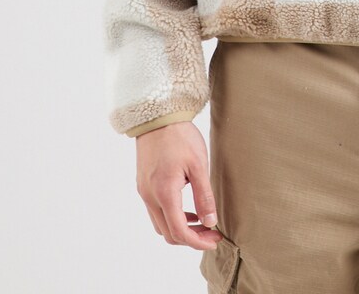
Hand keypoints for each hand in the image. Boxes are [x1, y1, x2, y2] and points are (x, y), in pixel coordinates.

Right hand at [135, 121, 221, 249]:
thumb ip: (204, 196)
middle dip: (191, 238)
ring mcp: (144, 191)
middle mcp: (150, 197)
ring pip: (160, 224)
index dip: (198, 242)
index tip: (215, 240)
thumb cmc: (180, 137)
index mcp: (164, 193)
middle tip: (212, 233)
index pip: (179, 231)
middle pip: (168, 233)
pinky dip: (172, 217)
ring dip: (180, 228)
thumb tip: (211, 222)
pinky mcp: (144, 184)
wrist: (158, 116)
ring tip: (202, 222)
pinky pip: (156, 211)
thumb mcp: (198, 165)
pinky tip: (188, 209)